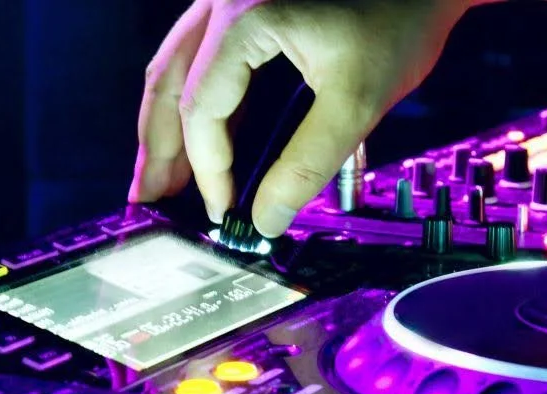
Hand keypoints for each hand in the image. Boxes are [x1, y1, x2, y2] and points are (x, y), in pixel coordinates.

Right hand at [129, 0, 484, 236]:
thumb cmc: (400, 22)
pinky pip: (201, 59)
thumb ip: (305, 165)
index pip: (202, 108)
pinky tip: (199, 144)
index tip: (222, 210)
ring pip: (176, 69)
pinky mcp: (244, 6)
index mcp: (245, 17)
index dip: (207, 168)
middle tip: (146, 202)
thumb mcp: (356, 103)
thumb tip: (265, 219)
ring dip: (167, 127)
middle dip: (158, 150)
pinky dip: (194, 104)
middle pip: (168, 83)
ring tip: (161, 181)